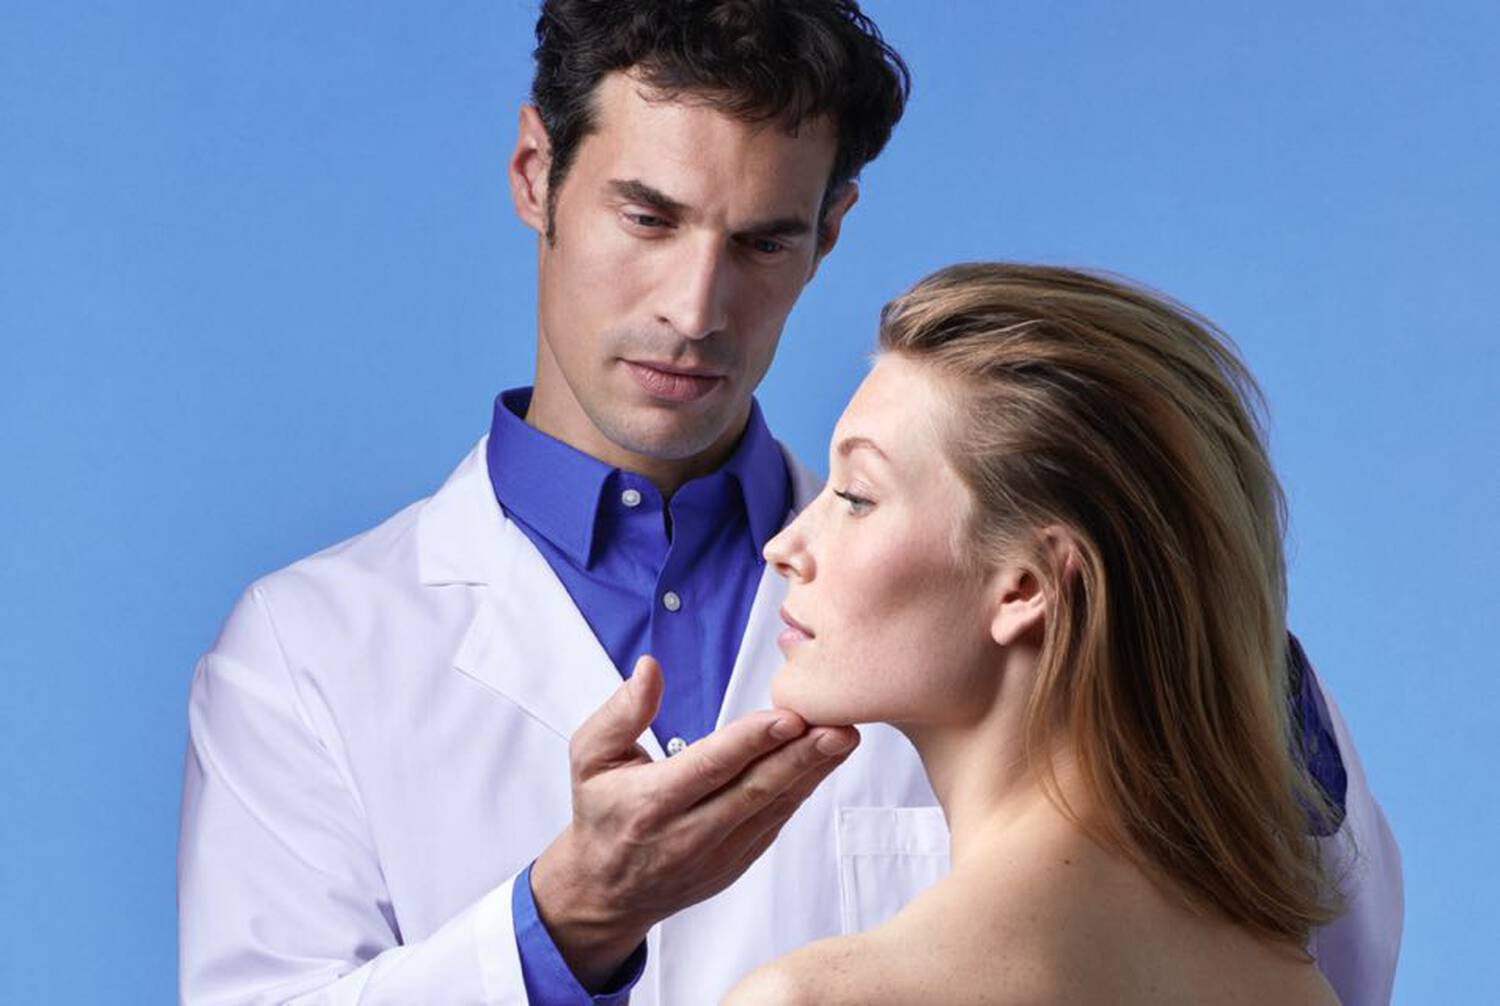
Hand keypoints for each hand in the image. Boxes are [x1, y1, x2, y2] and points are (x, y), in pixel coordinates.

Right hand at [529, 655, 858, 990]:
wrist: (605, 890)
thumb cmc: (600, 811)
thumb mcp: (590, 757)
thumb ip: (622, 712)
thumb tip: (650, 668)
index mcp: (650, 803)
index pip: (709, 768)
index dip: (751, 742)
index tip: (789, 716)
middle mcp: (686, 834)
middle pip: (753, 791)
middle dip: (800, 757)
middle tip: (839, 727)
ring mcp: (715, 855)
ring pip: (772, 808)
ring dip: (812, 772)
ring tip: (844, 738)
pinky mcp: (736, 864)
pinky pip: (774, 823)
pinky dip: (801, 792)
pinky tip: (824, 764)